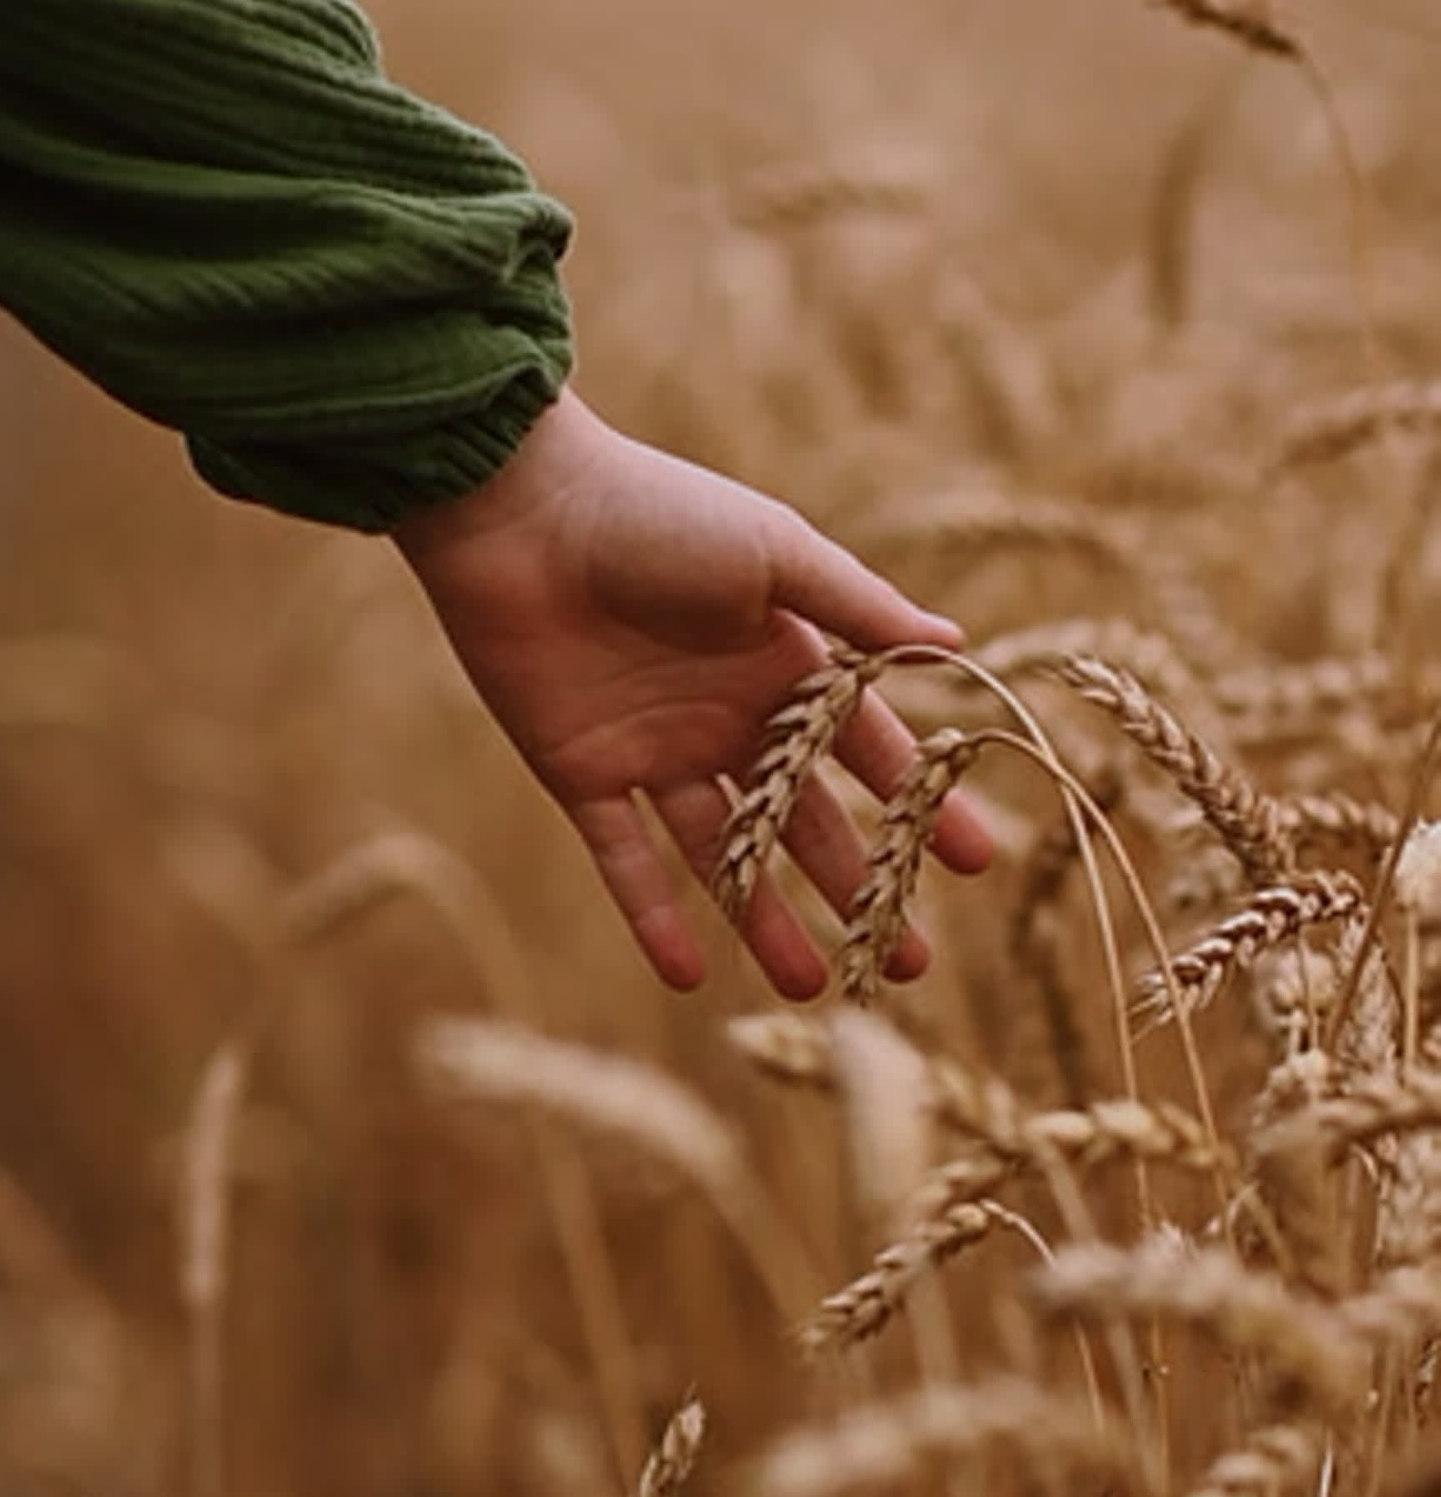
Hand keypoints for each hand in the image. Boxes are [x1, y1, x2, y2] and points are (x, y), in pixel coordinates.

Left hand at [392, 389, 994, 996]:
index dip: (918, 805)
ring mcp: (656, 749)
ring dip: (766, 919)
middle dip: (857, 887)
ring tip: (811, 988)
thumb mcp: (775, 554)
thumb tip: (957, 645)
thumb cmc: (657, 511)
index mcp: (783, 661)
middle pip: (804, 819)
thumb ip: (861, 610)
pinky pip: (625, 860)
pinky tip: (690, 977)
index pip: (868, 750)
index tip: (974, 865)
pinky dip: (653, 917)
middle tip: (907, 961)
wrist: (521, 507)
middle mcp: (726, 715)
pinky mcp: (583, 773)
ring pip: (724, 853)